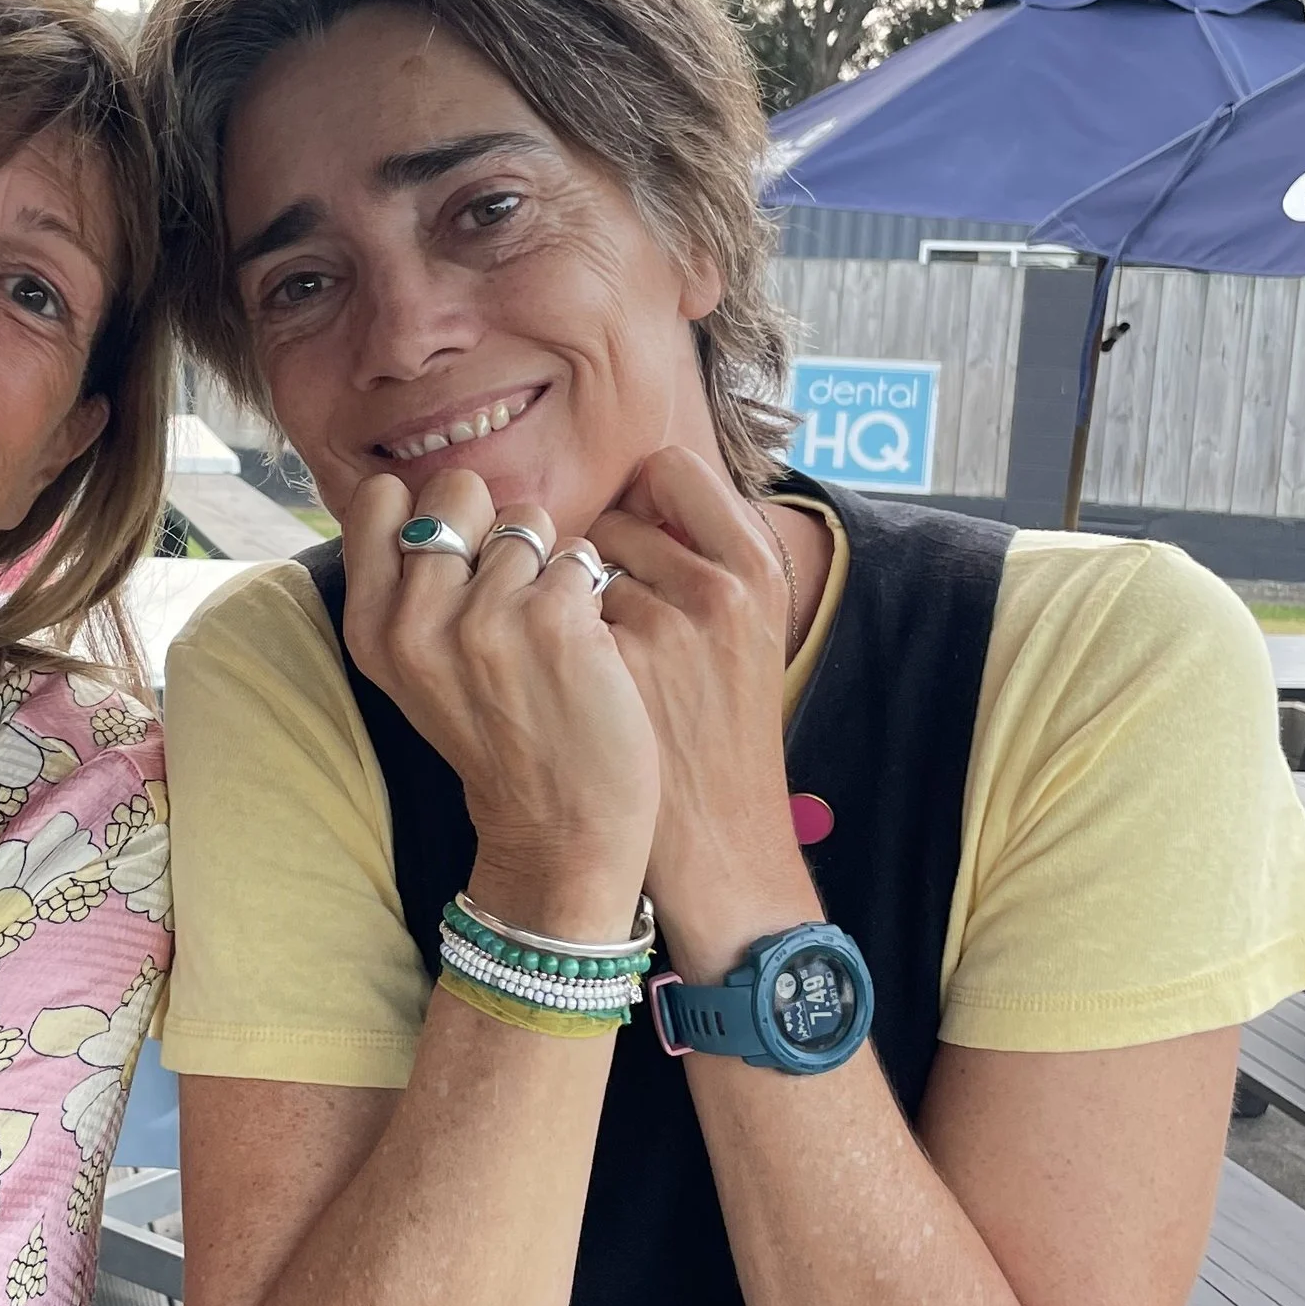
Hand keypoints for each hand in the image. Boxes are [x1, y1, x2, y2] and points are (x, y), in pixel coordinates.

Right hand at [339, 465, 656, 941]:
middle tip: (510, 592)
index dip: (429, 513)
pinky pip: (581, 554)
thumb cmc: (496, 736)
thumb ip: (404, 588)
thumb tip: (418, 495)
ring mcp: (483, 619)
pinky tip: (585, 647)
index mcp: (370, 628)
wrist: (559, 830)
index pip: (379, 498)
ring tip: (548, 631)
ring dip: (550, 563)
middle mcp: (415, 619)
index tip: (458, 560)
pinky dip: (592, 591)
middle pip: (457, 489)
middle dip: (493, 524)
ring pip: (527, 520)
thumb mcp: (415, 670)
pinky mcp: (553, 620)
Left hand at [593, 448, 818, 979]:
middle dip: (600, 558)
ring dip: (571, 600)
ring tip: (605, 658)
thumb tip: (632, 489)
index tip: (635, 540)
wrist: (713, 836)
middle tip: (620, 616)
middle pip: (615, 517)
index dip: (639, 499)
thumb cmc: (719, 726)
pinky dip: (549, 641)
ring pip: (574, 567)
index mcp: (757, 566)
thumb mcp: (744, 627)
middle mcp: (716, 588)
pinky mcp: (606, 670)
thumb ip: (700, 552)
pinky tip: (577, 685)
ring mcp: (659, 629)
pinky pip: (548, 615)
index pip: (670, 469)